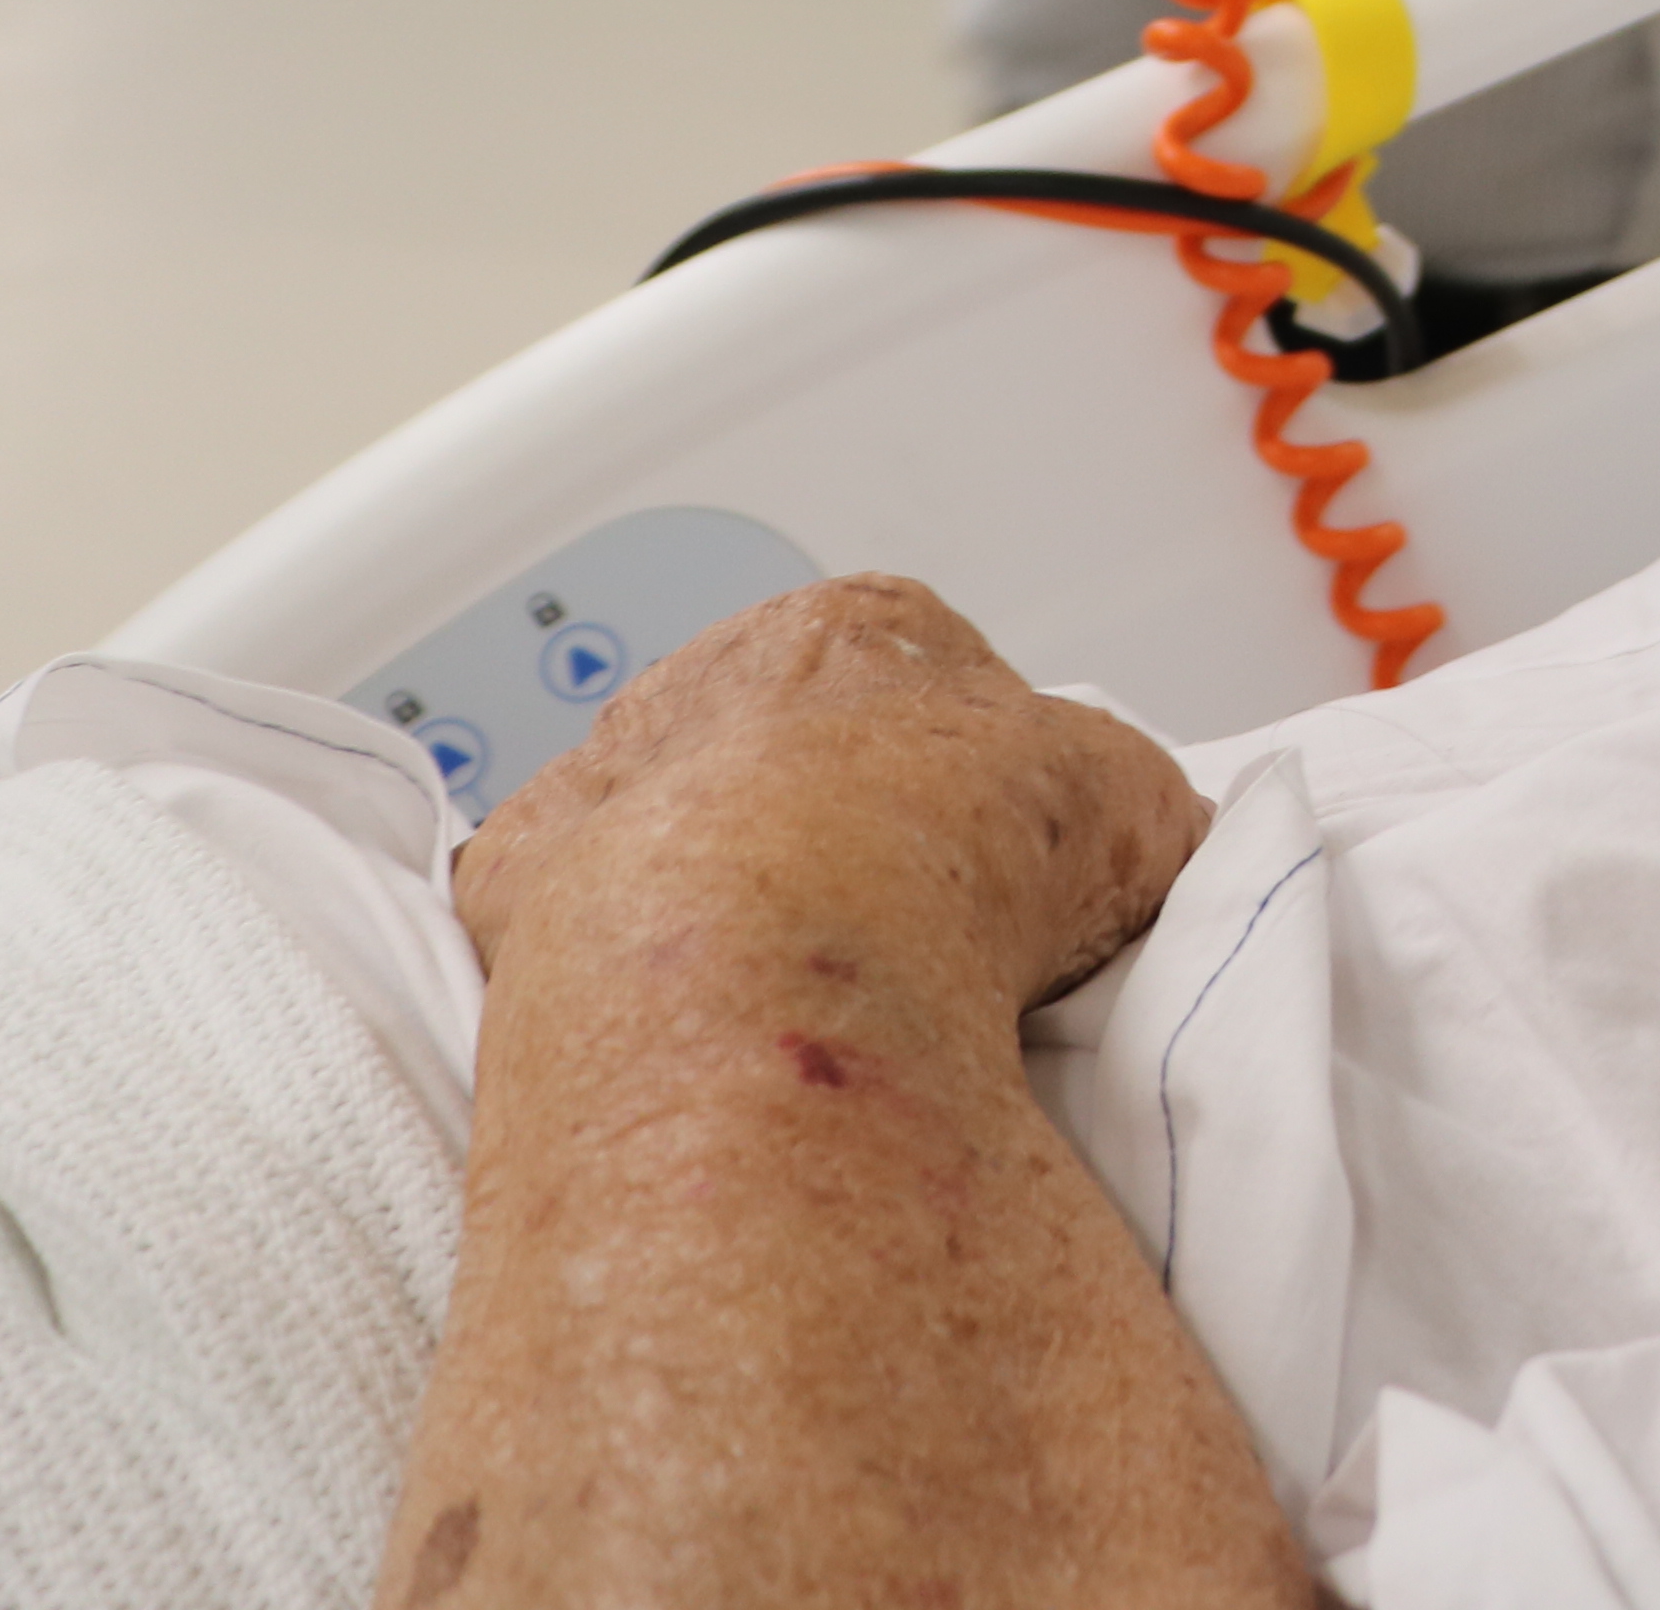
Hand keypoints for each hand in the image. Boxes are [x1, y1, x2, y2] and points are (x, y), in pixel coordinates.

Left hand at [456, 576, 1206, 1020]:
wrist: (779, 952)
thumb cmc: (957, 850)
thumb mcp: (1133, 807)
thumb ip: (1138, 808)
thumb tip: (1145, 850)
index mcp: (864, 631)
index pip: (921, 688)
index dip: (967, 789)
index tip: (990, 882)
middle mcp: (721, 675)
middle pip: (785, 754)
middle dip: (831, 835)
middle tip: (896, 953)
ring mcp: (608, 778)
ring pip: (666, 828)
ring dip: (713, 900)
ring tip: (786, 1012)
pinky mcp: (514, 889)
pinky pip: (557, 915)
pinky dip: (602, 967)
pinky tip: (665, 1028)